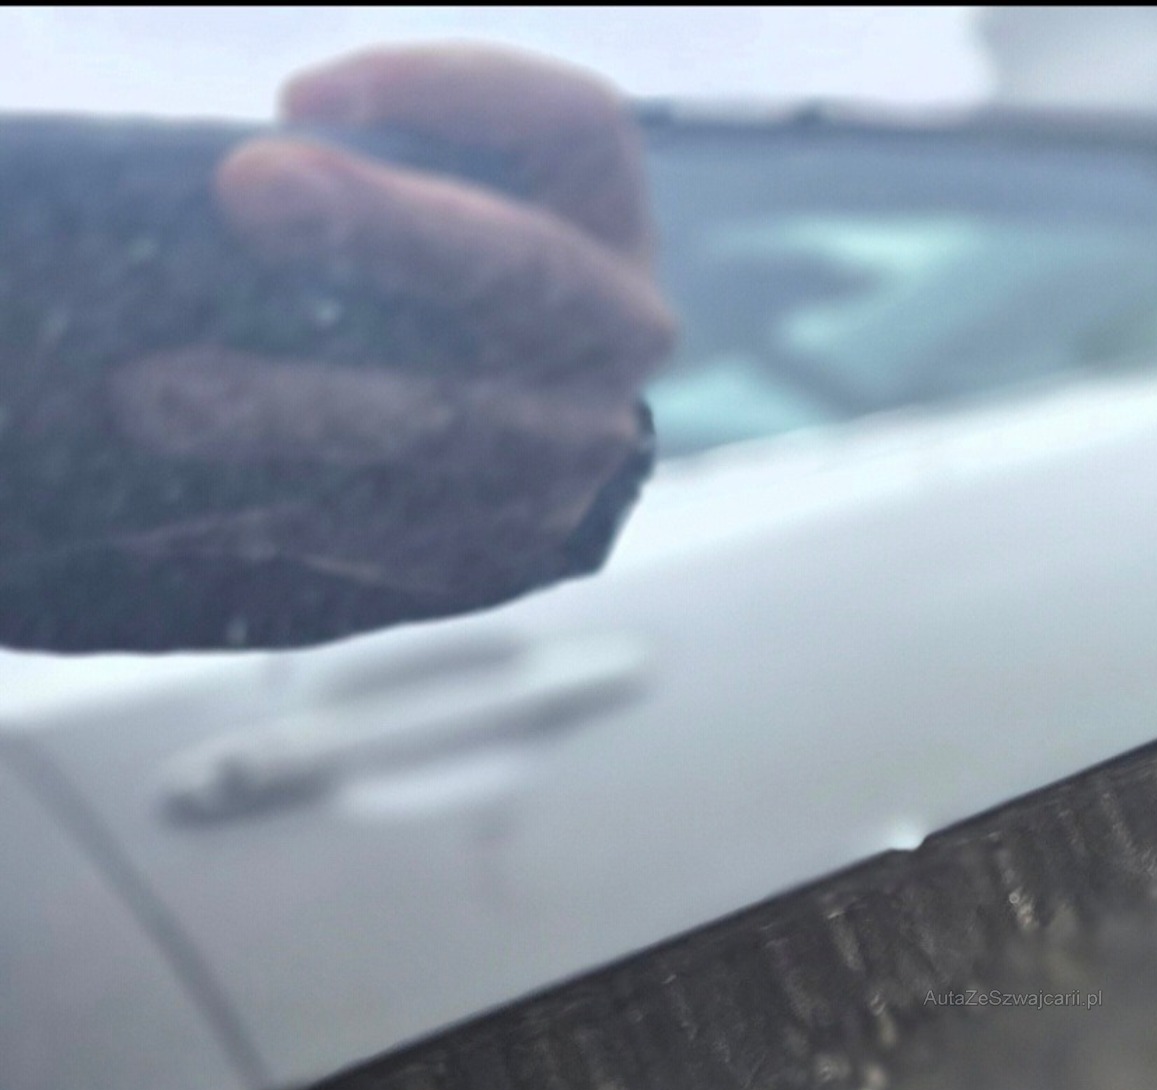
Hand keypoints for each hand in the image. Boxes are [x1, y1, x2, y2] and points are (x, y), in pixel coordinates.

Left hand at [106, 45, 677, 605]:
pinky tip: (178, 489)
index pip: (575, 124)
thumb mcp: (447, 196)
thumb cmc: (439, 274)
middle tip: (248, 189)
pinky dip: (277, 506)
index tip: (301, 96)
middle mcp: (618, 335)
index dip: (460, 91)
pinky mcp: (506, 547)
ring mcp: (575, 456)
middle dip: (386, 229)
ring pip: (448, 425)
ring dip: (293, 407)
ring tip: (153, 395)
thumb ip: (383, 166)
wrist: (518, 444)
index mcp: (605, 217)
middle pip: (522, 269)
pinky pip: (392, 531)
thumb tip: (249, 184)